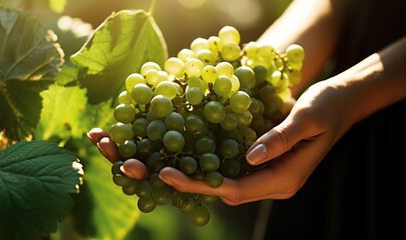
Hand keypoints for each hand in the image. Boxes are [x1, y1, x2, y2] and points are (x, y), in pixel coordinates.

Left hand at [87, 78, 356, 205]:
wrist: (341, 102)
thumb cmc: (328, 106)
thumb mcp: (307, 116)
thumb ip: (280, 138)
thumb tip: (249, 157)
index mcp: (283, 179)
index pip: (235, 189)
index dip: (201, 184)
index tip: (167, 174)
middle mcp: (272, 182)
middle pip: (224, 190)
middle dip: (188, 183)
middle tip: (151, 171)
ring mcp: (267, 173)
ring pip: (225, 181)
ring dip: (195, 174)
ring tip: (159, 163)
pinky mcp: (262, 161)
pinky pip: (231, 168)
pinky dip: (208, 162)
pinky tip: (185, 151)